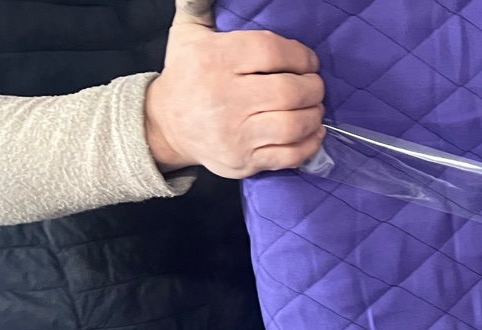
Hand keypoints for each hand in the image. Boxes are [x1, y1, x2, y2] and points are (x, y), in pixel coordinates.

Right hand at [144, 0, 325, 178]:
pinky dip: (310, 144)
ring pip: (293, 125)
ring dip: (315, 116)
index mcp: (214, 60)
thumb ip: (201, 4)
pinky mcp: (244, 161)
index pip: (271, 52)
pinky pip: (290, 155)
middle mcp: (225, 98)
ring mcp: (236, 134)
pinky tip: (313, 132)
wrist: (166, 125)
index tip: (308, 61)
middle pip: (288, 92)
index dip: (300, 56)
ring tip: (315, 108)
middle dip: (313, 87)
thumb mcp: (187, 34)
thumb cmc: (186, 75)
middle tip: (315, 86)